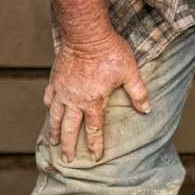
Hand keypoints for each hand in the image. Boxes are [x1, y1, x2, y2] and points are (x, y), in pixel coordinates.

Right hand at [45, 32, 150, 162]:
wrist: (86, 35)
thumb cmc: (110, 52)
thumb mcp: (130, 72)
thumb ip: (138, 93)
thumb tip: (146, 109)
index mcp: (93, 101)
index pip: (94, 129)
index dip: (95, 145)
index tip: (94, 158)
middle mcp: (74, 100)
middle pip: (69, 128)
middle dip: (69, 146)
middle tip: (67, 159)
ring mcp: (62, 90)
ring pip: (55, 115)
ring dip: (54, 131)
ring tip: (53, 142)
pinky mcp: (56, 79)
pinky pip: (49, 96)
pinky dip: (48, 106)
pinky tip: (48, 111)